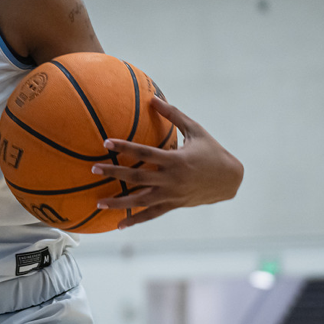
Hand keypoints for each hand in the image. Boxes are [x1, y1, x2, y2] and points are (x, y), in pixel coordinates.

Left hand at [90, 96, 242, 228]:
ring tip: (97, 203)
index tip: (106, 142)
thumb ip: (173, 115)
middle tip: (93, 169)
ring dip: (119, 202)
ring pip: (141, 200)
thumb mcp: (195, 130)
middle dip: (114, 173)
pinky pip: (152, 214)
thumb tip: (152, 98)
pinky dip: (135, 220)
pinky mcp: (174, 205)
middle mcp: (172, 179)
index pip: (145, 153)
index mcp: (176, 159)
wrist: (230, 179)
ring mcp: (172, 195)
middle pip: (138, 177)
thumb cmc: (211, 151)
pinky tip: (119, 225)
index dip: (125, 147)